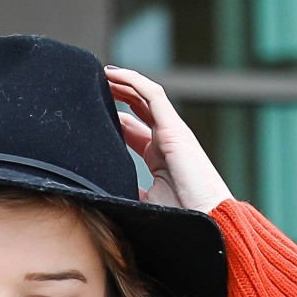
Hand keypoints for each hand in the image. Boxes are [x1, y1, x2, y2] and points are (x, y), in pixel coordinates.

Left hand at [106, 66, 230, 216]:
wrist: (205, 221)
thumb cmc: (180, 217)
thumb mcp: (143, 202)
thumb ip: (127, 192)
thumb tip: (100, 193)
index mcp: (158, 158)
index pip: (132, 129)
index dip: (113, 118)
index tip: (91, 114)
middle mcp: (165, 140)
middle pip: (138, 108)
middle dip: (117, 94)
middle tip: (94, 86)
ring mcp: (172, 132)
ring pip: (145, 96)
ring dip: (124, 83)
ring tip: (102, 74)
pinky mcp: (175, 128)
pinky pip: (153, 95)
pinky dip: (135, 82)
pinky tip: (115, 75)